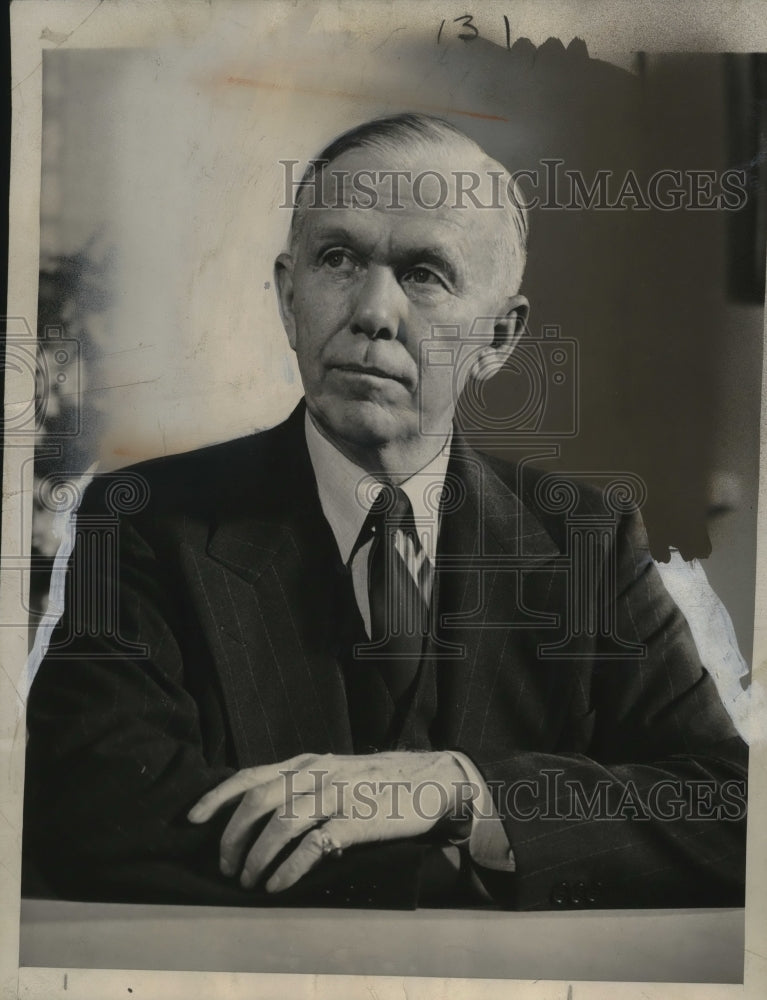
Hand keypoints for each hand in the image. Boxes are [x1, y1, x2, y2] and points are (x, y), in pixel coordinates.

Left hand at [187, 750, 472, 892]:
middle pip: (258, 800)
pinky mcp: (357, 821)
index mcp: (306, 763)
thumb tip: (259, 811)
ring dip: (256, 856)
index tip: (191, 818)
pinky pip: (313, 846)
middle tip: (225, 865)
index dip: (217, 797)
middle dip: (232, 836)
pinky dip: (288, 868)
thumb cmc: (377, 780)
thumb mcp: (334, 770)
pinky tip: (276, 886)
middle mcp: (316, 774)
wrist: (430, 778)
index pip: (250, 776)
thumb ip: (301, 783)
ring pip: (281, 823)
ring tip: (247, 880)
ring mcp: (337, 795)